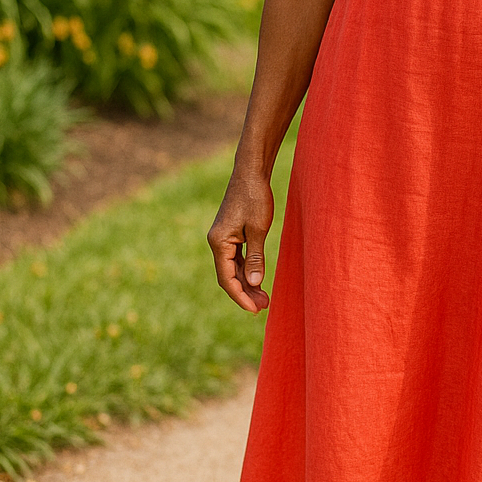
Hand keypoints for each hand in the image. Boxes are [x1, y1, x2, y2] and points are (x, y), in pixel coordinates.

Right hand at [207, 171, 273, 312]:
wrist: (251, 172)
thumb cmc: (255, 197)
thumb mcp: (258, 229)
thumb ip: (255, 258)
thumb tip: (253, 283)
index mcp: (219, 242)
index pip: (227, 279)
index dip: (241, 296)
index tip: (255, 310)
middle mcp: (217, 242)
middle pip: (228, 276)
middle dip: (245, 293)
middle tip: (265, 306)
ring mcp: (223, 238)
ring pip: (232, 268)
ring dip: (246, 283)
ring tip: (264, 298)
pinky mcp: (230, 233)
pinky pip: (236, 258)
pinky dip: (246, 270)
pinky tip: (257, 279)